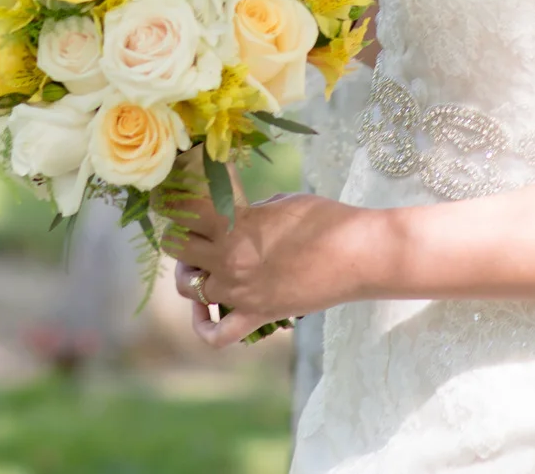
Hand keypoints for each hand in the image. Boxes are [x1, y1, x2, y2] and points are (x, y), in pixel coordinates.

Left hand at [161, 189, 382, 346]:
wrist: (358, 254)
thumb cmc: (326, 219)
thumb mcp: (281, 201)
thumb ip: (251, 210)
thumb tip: (237, 215)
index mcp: (233, 224)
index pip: (182, 212)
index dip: (175, 203)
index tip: (177, 198)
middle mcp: (229, 259)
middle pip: (177, 248)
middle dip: (180, 237)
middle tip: (195, 231)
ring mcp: (241, 292)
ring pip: (189, 289)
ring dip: (189, 275)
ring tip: (201, 264)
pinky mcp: (258, 315)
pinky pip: (217, 335)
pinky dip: (203, 327)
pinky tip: (204, 312)